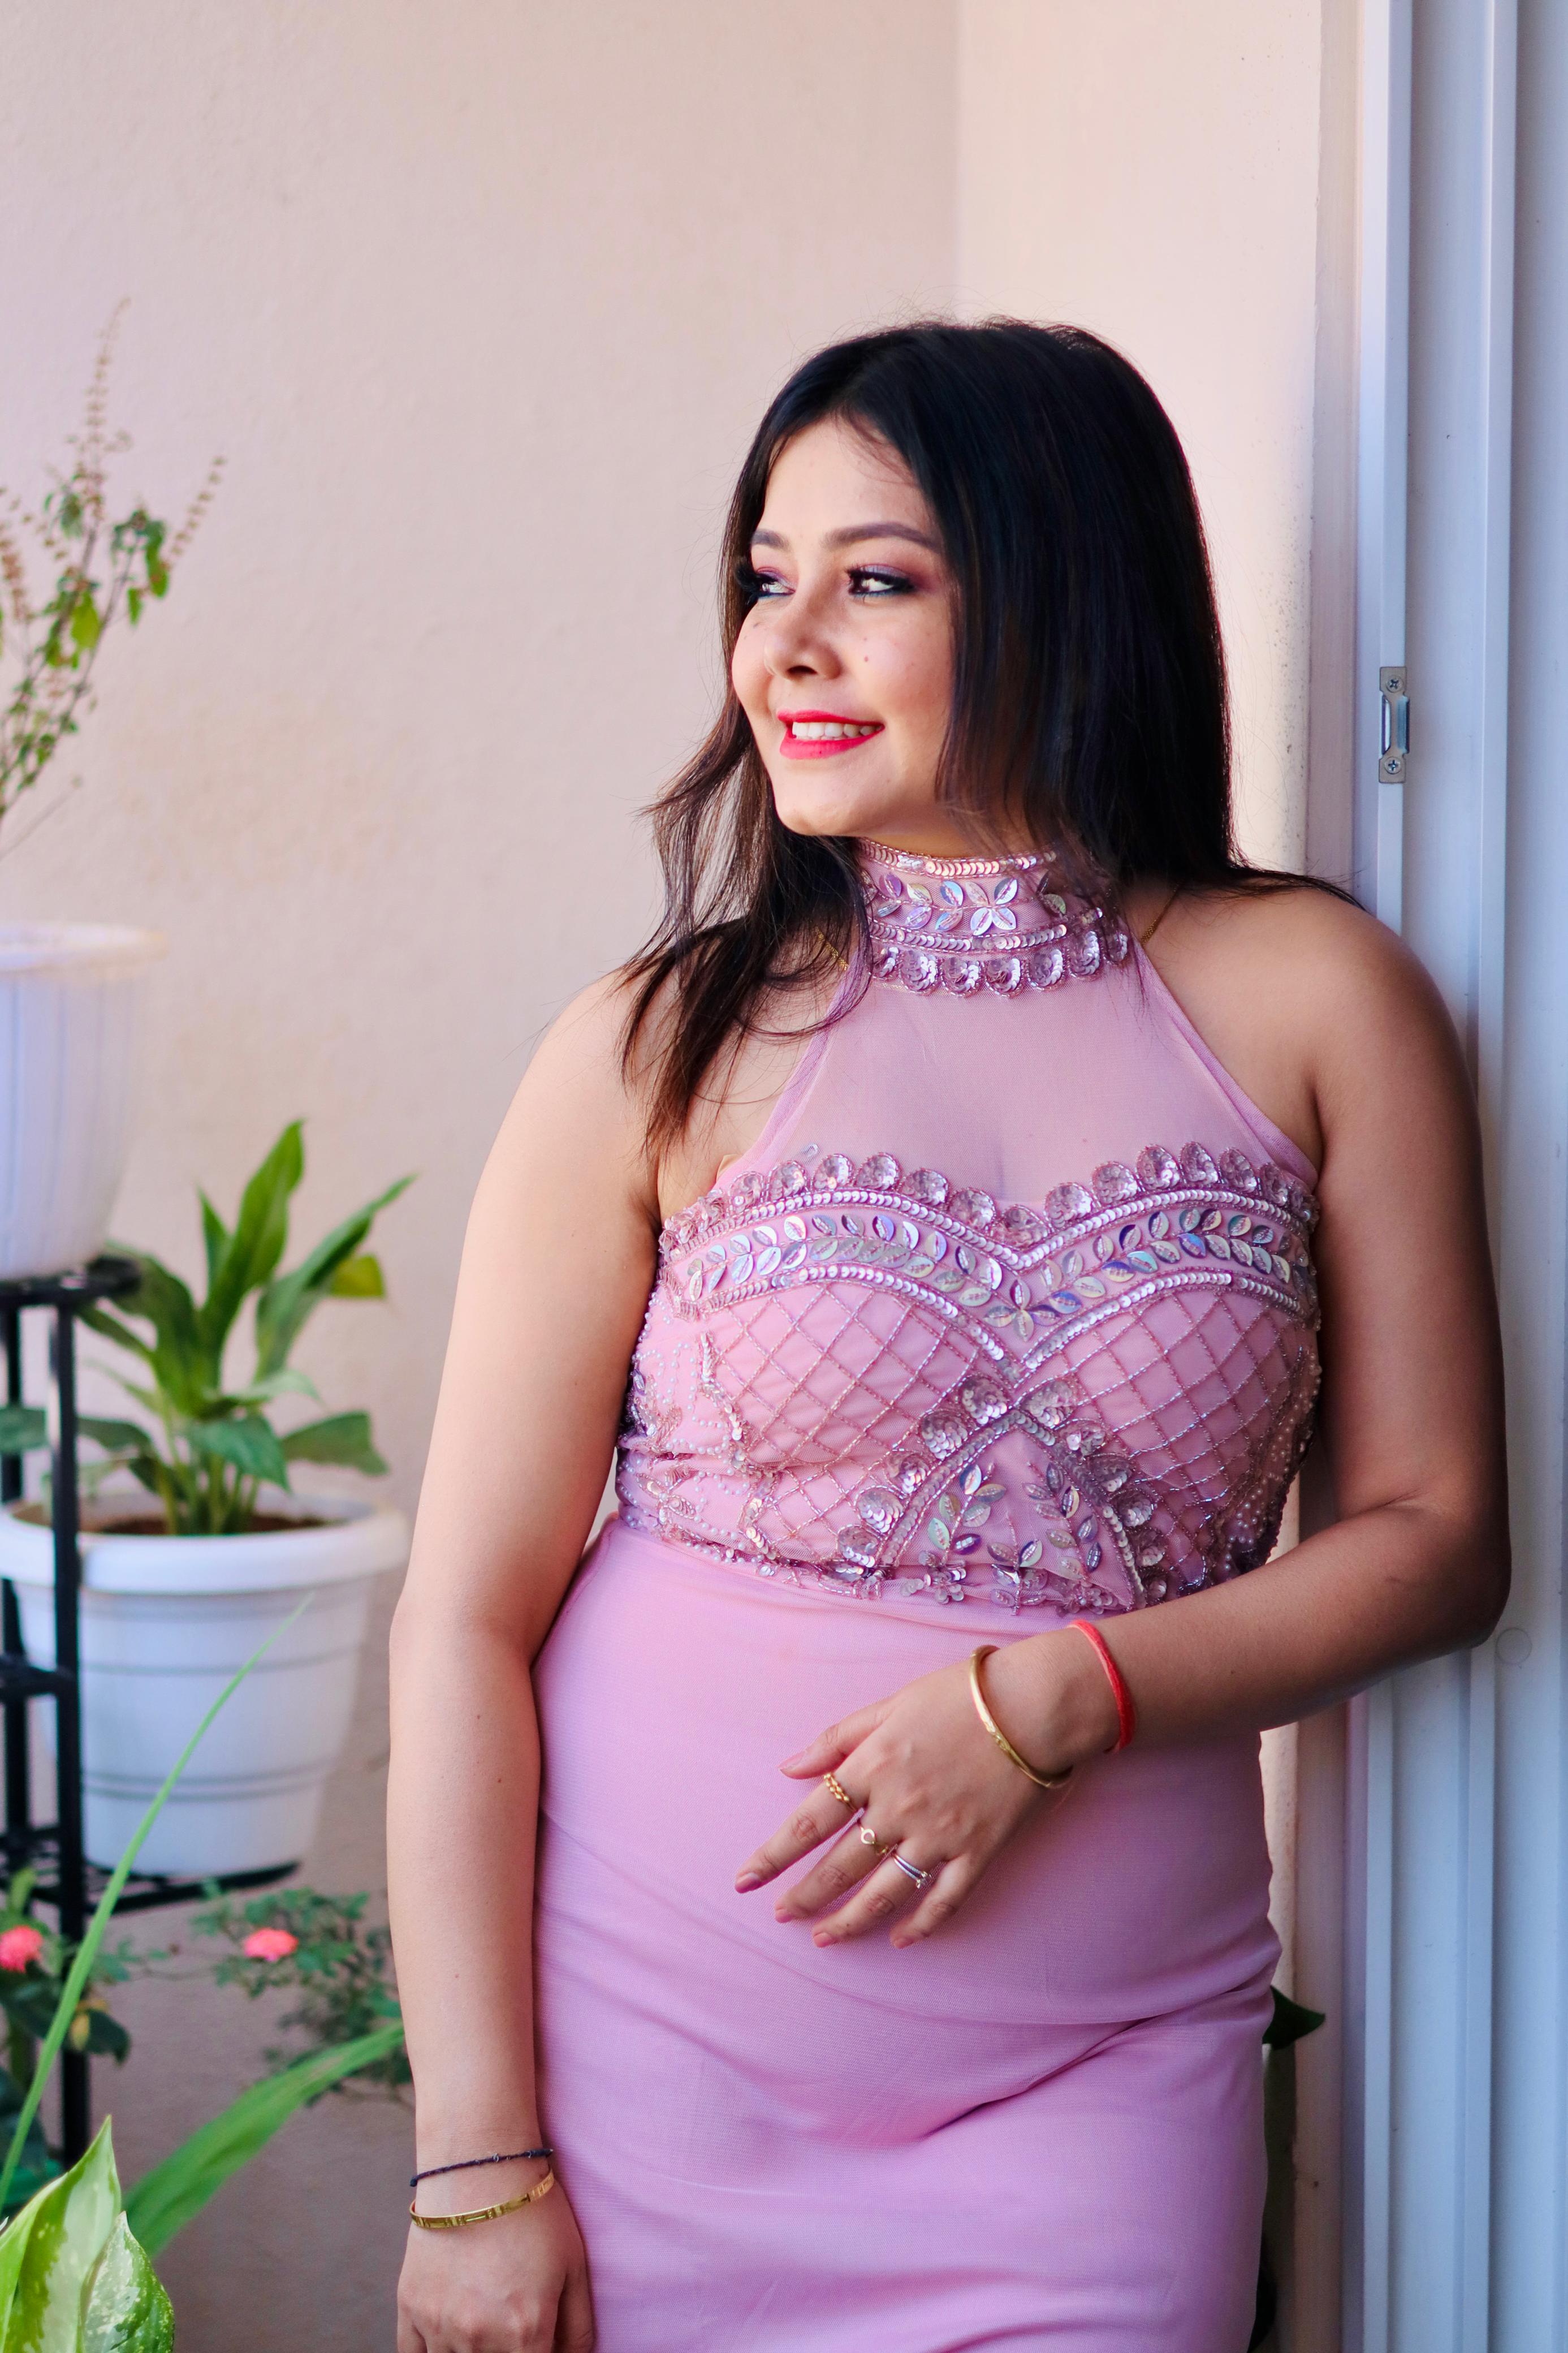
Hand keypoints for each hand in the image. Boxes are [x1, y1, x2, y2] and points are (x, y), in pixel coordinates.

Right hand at [397, 2172, 593, 2352]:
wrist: (480, 2166)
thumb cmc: (534, 2213)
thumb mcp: (574, 2266)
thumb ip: (577, 2328)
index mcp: (526, 2332)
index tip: (537, 2342)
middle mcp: (480, 2339)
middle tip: (509, 2323)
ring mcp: (440, 2327)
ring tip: (483, 2325)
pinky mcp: (410, 2309)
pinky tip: (448, 2336)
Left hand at [733, 1633, 1114, 1949]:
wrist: (1035, 1706)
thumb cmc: (962, 1695)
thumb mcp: (890, 1704)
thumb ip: (838, 1737)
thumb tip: (789, 1767)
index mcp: (872, 1767)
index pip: (807, 1823)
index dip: (772, 1856)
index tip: (744, 1880)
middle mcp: (898, 1809)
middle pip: (838, 1867)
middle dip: (804, 1895)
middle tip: (781, 1916)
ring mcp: (939, 1836)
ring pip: (884, 1893)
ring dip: (849, 1921)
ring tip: (824, 1938)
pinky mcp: (978, 1852)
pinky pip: (943, 1901)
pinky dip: (920, 1925)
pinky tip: (899, 1939)